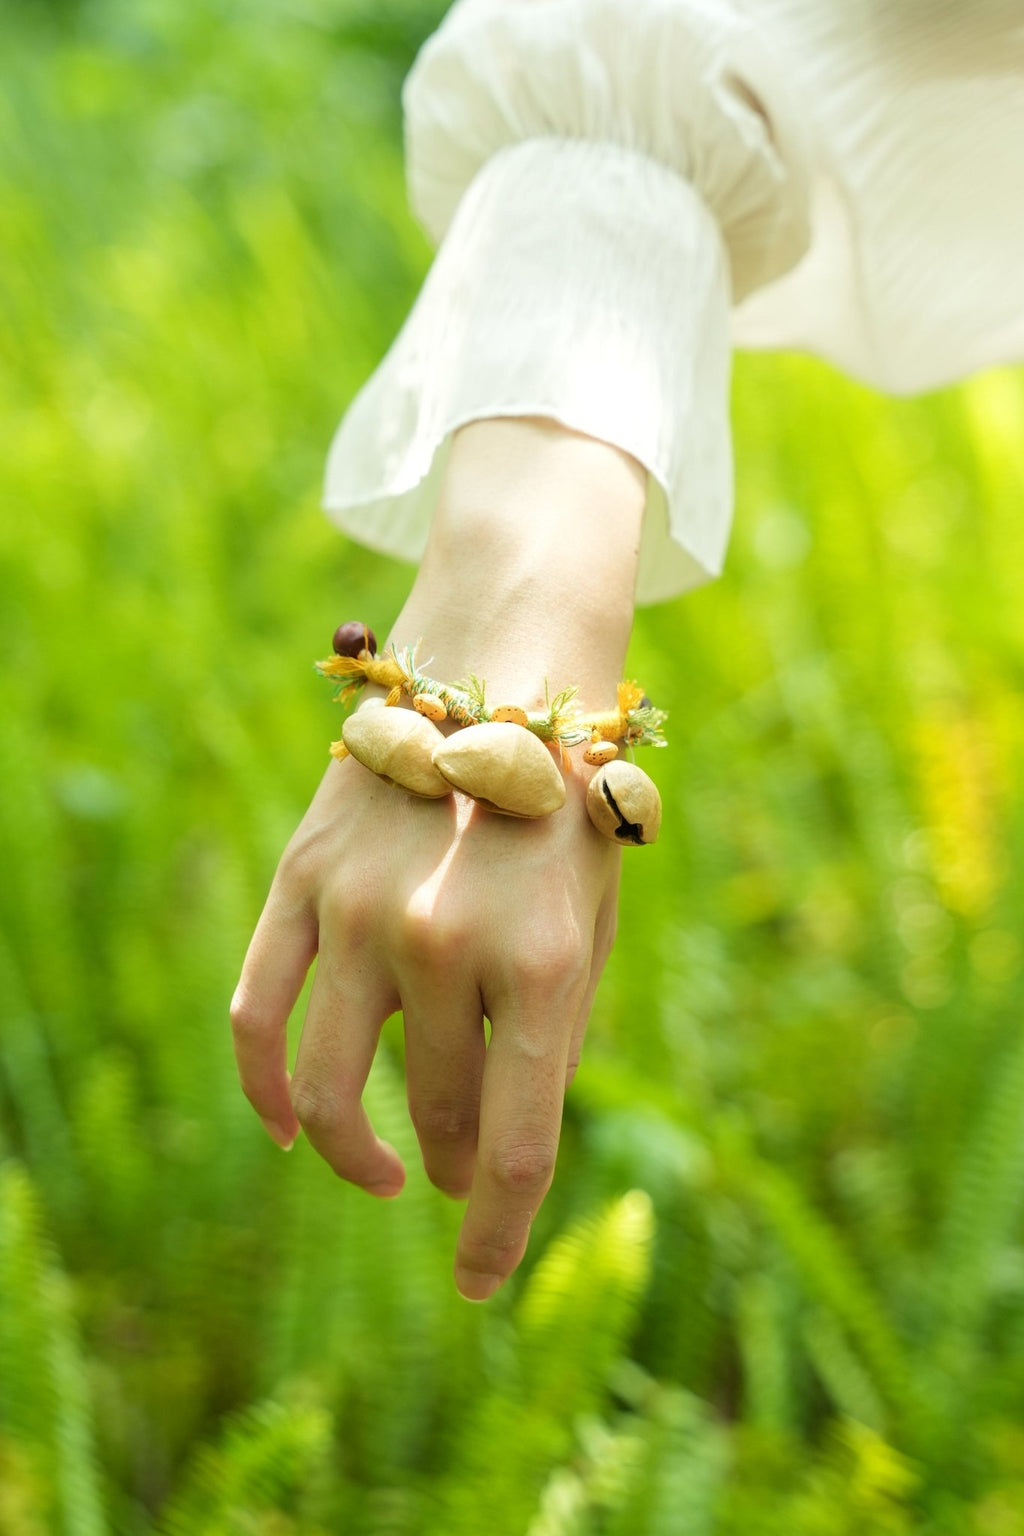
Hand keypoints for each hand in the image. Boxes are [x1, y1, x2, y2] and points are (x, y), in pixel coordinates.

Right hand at [231, 748, 619, 1299]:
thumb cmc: (565, 813)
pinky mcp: (302, 881)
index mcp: (550, 958)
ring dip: (358, 1149)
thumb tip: (483, 1154)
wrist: (503, 670)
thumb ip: (552, 1034)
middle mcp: (450, 939)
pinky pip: (256, 1015)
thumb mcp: (595, 918)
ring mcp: (364, 909)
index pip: (516, 1146)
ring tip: (385, 1169)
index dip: (497, 1235)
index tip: (477, 1283)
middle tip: (457, 1170)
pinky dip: (265, 1087)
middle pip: (440, 1111)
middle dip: (454, 1163)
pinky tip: (288, 1125)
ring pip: (332, 1085)